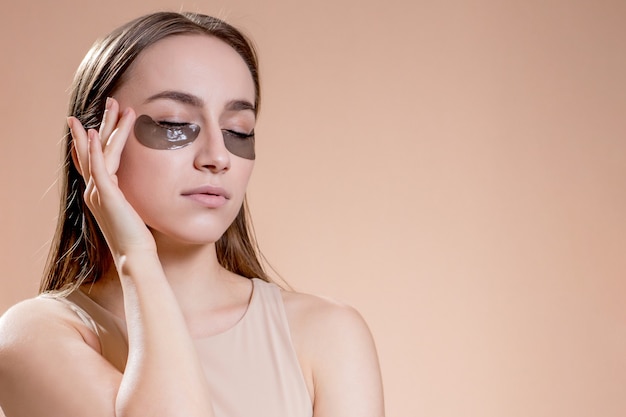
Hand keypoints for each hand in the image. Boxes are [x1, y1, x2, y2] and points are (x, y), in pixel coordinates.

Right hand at [69, 98, 156, 262]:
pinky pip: (99, 166)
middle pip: (95, 149)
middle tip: (109, 101)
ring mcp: (98, 192)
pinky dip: (97, 149)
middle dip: (102, 123)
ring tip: (114, 104)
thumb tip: (150, 187)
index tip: (93, 121)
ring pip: (99, 151)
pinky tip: (97, 132)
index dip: (93, 139)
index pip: (94, 160)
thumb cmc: (140, 238)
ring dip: (107, 125)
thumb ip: (136, 196)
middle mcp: (95, 190)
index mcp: (102, 194)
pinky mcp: (107, 195)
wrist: (136, 255)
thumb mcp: (136, 210)